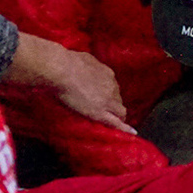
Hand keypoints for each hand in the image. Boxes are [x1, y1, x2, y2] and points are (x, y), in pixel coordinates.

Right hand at [5, 34, 132, 132]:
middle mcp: (111, 86)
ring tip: (116, 124)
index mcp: (107, 73)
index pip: (113, 87)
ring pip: (120, 111)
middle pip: (118, 99)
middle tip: (108, 112)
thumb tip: (82, 64)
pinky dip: (124, 128)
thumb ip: (87, 65)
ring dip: (117, 116)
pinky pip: (115, 122)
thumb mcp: (82, 59)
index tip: (106, 98)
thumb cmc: (66, 62)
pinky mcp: (99, 112)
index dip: (110, 94)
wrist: (62, 69)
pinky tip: (130, 133)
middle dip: (114, 106)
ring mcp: (107, 100)